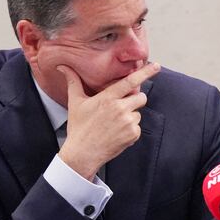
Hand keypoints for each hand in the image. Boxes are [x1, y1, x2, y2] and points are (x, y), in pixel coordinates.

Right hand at [57, 63, 159, 179]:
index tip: (156, 66)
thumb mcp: (75, 103)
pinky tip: (117, 133)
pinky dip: (130, 129)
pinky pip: (137, 126)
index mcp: (108, 98)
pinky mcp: (133, 134)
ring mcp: (128, 122)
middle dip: (135, 99)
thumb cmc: (79, 127)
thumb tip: (63, 67)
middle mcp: (120, 109)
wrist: (83, 153)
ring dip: (131, 116)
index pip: (130, 81)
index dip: (145, 72)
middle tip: (121, 107)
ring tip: (114, 123)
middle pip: (141, 97)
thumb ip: (73, 82)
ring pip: (138, 113)